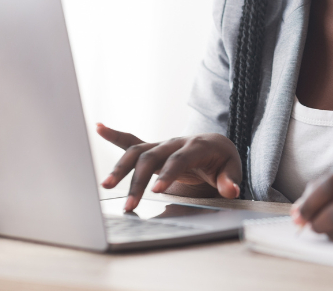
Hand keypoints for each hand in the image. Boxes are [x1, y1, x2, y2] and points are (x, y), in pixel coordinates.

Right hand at [96, 123, 241, 211]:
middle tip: (130, 205)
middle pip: (152, 158)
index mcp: (196, 146)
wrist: (216, 144)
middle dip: (139, 181)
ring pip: (137, 152)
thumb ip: (231, 179)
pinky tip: (99, 128)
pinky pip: (131, 140)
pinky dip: (115, 135)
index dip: (169, 173)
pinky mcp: (153, 148)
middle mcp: (175, 142)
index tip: (157, 191)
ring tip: (105, 185)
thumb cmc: (223, 160)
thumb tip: (232, 190)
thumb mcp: (232, 169)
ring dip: (120, 168)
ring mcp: (162, 144)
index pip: (179, 160)